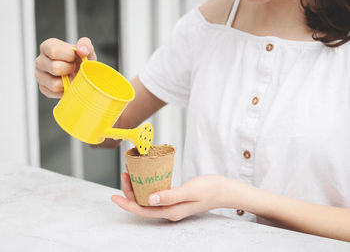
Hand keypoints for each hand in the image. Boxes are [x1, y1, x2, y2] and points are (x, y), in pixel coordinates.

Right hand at [35, 37, 96, 97]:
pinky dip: (64, 90)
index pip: (54, 51)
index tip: (75, 58)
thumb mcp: (87, 50)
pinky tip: (68, 84)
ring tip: (71, 76)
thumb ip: (86, 45)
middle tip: (74, 68)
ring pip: (53, 83)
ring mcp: (40, 75)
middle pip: (54, 68)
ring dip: (67, 82)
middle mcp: (41, 60)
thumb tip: (82, 50)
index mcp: (48, 47)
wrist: (83, 74)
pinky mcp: (43, 88)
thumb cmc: (81, 60)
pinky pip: (53, 93)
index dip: (69, 56)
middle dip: (69, 69)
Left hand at [111, 173, 230, 220]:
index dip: (127, 204)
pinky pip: (156, 191)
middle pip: (143, 203)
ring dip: (138, 186)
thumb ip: (170, 196)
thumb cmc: (210, 190)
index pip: (143, 210)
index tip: (114, 196)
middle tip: (124, 173)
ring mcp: (171, 203)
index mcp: (170, 211)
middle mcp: (169, 209)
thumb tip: (150, 200)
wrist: (224, 189)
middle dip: (130, 191)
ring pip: (148, 197)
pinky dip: (148, 183)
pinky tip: (146, 175)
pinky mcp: (174, 196)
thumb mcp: (190, 191)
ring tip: (131, 172)